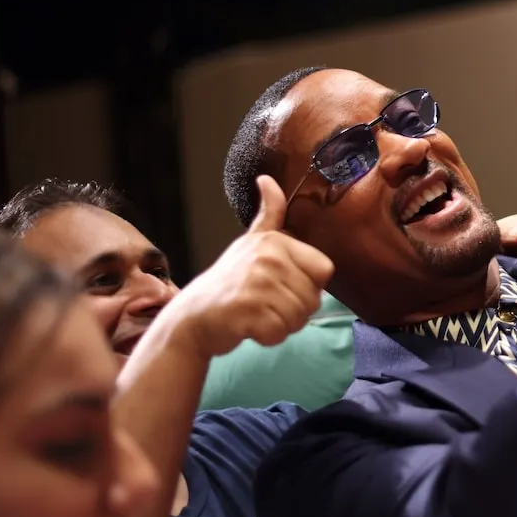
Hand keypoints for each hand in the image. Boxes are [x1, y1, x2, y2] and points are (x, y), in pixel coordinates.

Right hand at [167, 175, 334, 357]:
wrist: (191, 317)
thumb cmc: (229, 282)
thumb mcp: (251, 242)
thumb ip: (269, 214)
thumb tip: (267, 178)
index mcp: (276, 241)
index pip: (325, 271)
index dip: (307, 285)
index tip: (280, 285)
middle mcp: (268, 257)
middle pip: (314, 298)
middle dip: (294, 309)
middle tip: (264, 303)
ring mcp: (258, 284)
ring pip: (300, 317)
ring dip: (281, 324)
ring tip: (256, 314)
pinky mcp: (249, 312)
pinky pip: (281, 332)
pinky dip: (268, 337)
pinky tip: (248, 327)